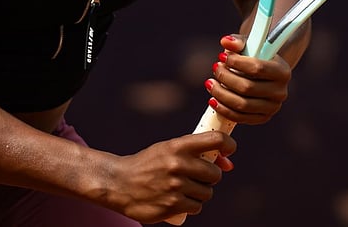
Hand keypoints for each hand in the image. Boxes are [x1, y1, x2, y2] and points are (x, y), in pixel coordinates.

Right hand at [99, 131, 235, 222]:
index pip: (216, 139)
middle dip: (209, 176)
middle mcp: (178, 165)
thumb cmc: (148, 164)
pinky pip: (196, 207)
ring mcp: (175, 187)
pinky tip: (177, 200)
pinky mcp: (172, 206)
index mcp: (178, 146)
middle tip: (196, 176)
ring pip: (207, 193)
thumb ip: (196, 153)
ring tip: (183, 188)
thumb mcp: (167, 150)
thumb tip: (228, 164)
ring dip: (200, 193)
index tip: (228, 150)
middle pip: (215, 174)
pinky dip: (190, 206)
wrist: (118, 183)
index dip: (228, 144)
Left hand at [206, 34, 290, 124]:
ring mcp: (272, 107)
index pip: (258, 68)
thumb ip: (238, 41)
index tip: (221, 56)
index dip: (236, 62)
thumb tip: (226, 42)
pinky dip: (224, 109)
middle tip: (215, 67)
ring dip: (221, 94)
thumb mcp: (248, 45)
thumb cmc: (254, 56)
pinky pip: (240, 118)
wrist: (262, 75)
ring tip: (210, 83)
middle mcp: (281, 92)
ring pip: (242, 104)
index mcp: (282, 71)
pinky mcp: (262, 118)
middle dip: (226, 77)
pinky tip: (213, 100)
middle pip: (248, 87)